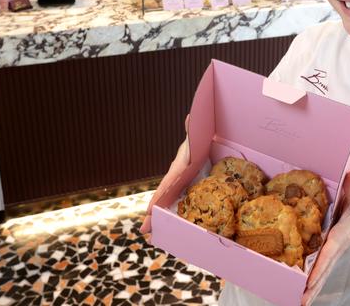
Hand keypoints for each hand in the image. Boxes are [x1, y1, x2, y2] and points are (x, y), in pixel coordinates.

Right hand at [139, 115, 190, 235]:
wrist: (203, 145)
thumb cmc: (199, 141)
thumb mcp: (196, 138)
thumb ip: (192, 129)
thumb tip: (190, 116)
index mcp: (178, 168)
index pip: (167, 184)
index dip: (158, 197)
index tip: (149, 211)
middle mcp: (177, 179)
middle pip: (163, 198)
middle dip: (154, 214)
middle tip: (145, 229)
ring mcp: (181, 186)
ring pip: (170, 203)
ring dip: (162, 217)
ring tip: (154, 233)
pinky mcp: (189, 190)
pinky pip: (181, 203)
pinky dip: (175, 215)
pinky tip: (174, 228)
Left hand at [302, 172, 349, 304]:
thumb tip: (349, 174)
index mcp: (338, 236)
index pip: (328, 253)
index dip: (320, 266)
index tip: (311, 279)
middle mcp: (333, 249)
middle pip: (323, 271)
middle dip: (313, 287)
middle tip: (302, 301)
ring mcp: (330, 256)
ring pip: (320, 276)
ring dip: (311, 290)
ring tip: (300, 304)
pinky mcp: (326, 258)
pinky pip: (318, 273)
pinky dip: (311, 285)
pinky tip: (301, 295)